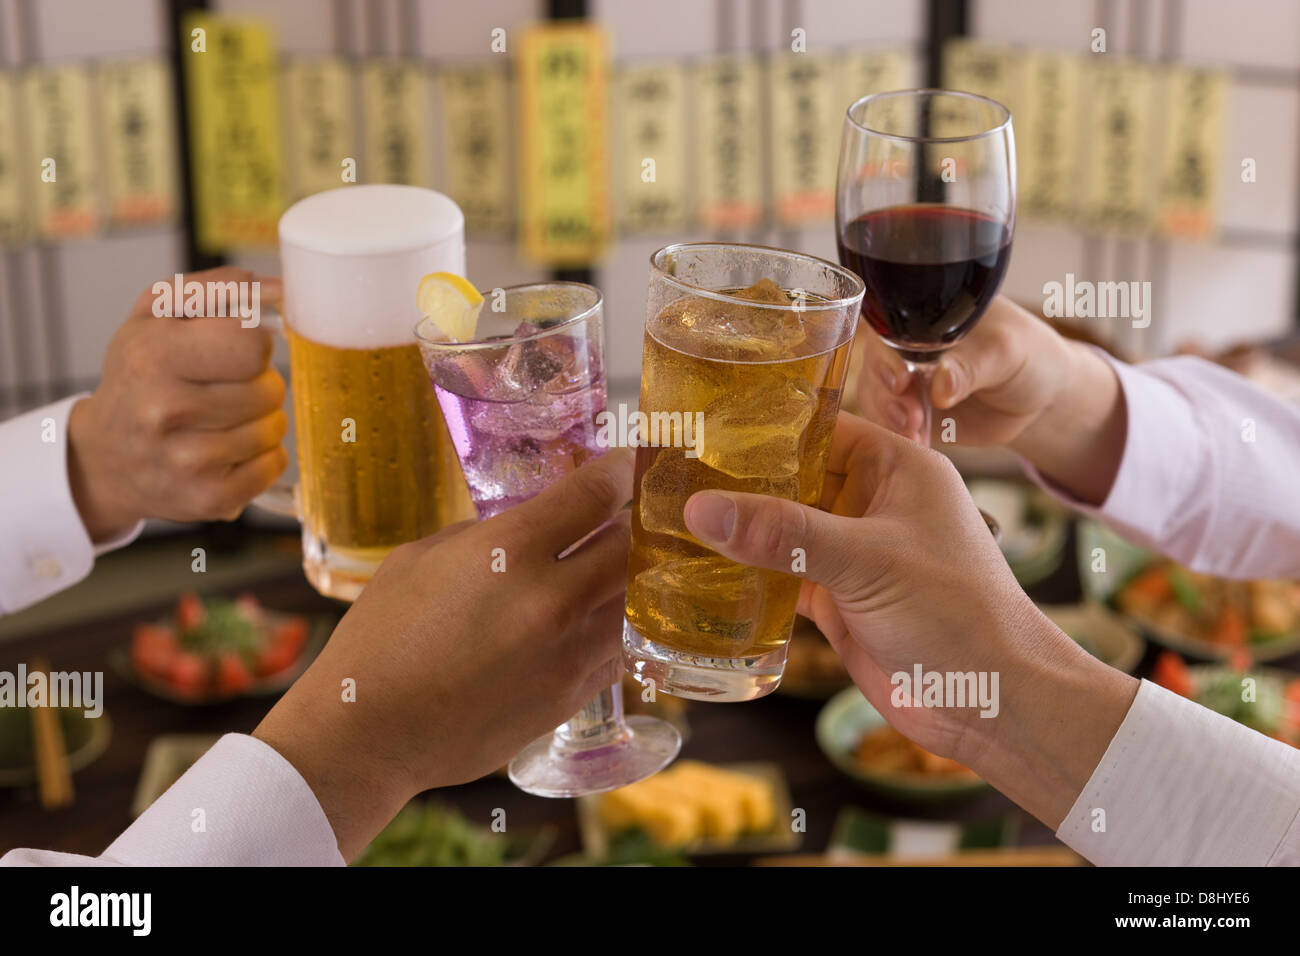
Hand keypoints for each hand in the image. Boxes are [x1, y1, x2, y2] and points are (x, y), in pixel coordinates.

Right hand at [67, 268, 287, 540]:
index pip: (253, 344)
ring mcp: (187, 461)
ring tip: (225, 420)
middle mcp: (164, 410)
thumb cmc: (140, 374)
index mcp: (153, 355)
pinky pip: (275, 466)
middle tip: (228, 389)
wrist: (104, 456)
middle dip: (260, 384)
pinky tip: (231, 450)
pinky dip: (264, 456)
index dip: (254, 345)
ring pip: (275, 428)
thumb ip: (222, 289)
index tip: (235, 352)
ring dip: (262, 421)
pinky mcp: (208, 498)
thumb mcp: (159, 315)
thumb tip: (282, 289)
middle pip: (270, 388)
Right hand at [253, 450, 634, 859]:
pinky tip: (591, 625)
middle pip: (631, 546)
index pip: (594, 494)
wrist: (369, 733)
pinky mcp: (570, 697)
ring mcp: (568, 652)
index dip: (620, 472)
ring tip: (612, 573)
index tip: (629, 465)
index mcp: (510, 550)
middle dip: (632, 527)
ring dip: (628, 582)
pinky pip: (616, 652)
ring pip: (635, 603)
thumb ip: (483, 534)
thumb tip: (525, 526)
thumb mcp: (420, 558)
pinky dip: (612, 632)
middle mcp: (552, 598)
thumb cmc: (381, 638)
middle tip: (625, 519)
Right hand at [681, 414, 1136, 826]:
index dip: (767, 426)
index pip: (821, 429)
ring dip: (743, 531)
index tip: (706, 425)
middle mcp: (875, 504)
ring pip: (785, 531)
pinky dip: (751, 577)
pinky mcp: (842, 601)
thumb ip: (784, 531)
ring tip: (674, 518)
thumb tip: (703, 509)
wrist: (995, 702)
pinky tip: (704, 574)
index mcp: (898, 468)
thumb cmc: (959, 614)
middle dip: (743, 481)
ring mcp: (856, 555)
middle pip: (795, 480)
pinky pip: (785, 577)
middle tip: (675, 473)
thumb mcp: (866, 560)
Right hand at [856, 297, 1125, 503]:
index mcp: (926, 314)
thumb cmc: (1028, 355)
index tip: (900, 379)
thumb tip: (939, 387)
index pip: (888, 324)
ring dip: (888, 415)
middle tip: (910, 415)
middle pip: (874, 363)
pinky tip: (915, 441)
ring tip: (914, 431)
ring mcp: (905, 378)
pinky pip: (887, 421)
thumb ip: (972, 366)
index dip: (885, 352)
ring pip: (875, 394)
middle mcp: (907, 344)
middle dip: (885, 392)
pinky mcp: (909, 411)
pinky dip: (895, 433)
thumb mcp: (1006, 351)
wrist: (1040, 396)